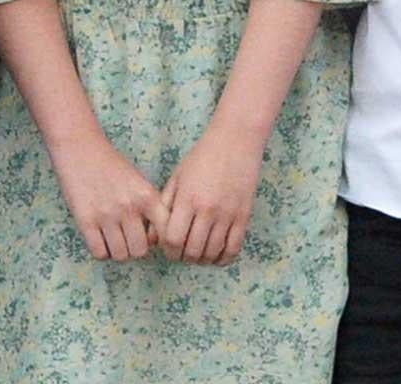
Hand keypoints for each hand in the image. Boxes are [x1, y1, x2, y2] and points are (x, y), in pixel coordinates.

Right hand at [50, 135, 166, 260]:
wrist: (81, 149)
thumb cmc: (111, 165)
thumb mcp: (138, 181)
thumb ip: (149, 206)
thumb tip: (154, 239)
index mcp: (147, 195)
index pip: (165, 232)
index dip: (160, 242)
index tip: (151, 239)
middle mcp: (129, 207)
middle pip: (140, 251)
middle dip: (135, 249)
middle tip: (129, 240)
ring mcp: (107, 215)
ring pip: (120, 255)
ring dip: (118, 251)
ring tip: (114, 239)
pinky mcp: (85, 221)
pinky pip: (99, 253)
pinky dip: (101, 251)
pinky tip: (100, 239)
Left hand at [159, 123, 264, 263]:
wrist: (236, 139)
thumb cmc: (203, 156)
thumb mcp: (178, 176)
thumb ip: (165, 205)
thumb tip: (155, 235)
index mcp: (187, 198)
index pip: (173, 239)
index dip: (169, 251)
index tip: (169, 249)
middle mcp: (207, 209)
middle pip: (192, 250)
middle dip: (184, 257)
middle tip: (183, 254)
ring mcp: (227, 214)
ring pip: (212, 252)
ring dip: (202, 260)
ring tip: (198, 254)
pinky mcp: (244, 215)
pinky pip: (234, 247)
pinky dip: (224, 258)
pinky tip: (218, 255)